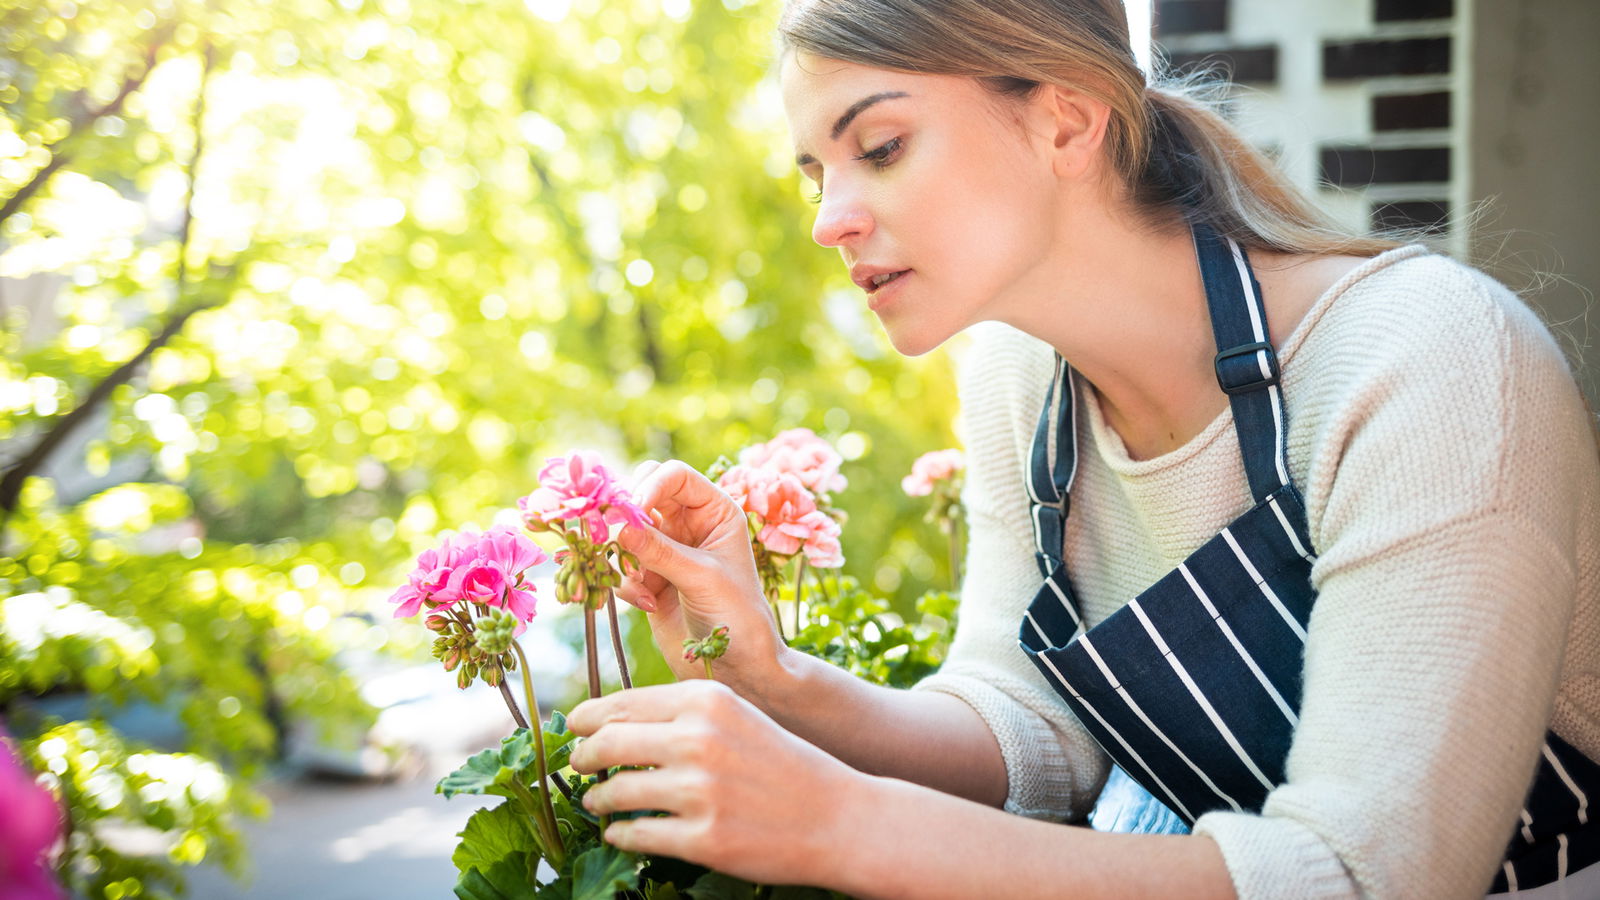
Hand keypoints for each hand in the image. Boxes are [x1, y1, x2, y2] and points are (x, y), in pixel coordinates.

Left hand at [567, 681, 864, 886]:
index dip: (588, 718)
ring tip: (597, 802)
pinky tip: (620, 833)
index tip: (573, 728)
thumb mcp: (736, 717)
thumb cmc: (781, 764)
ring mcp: (699, 792)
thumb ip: (681, 713)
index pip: (622, 704)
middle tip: (577, 765)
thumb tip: (611, 719)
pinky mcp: (703, 839)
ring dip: (597, 800)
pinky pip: (637, 835)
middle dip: (583, 757)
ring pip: (616, 793)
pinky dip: (620, 835)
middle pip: (608, 744)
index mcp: (705, 701)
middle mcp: (698, 740)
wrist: (837, 816)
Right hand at [617, 460, 782, 683]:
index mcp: (715, 510)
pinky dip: (626, 583)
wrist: (737, 667)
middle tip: (616, 536)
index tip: (632, 511)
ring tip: (643, 585)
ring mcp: (667, 549)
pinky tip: (647, 604)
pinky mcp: (649, 577)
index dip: (650, 485)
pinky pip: (621, 566)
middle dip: (626, 515)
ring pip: (624, 531)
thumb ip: (660, 551)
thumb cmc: (737, 616)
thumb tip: (619, 526)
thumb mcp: (702, 578)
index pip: (675, 475)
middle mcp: (689, 523)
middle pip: (642, 493)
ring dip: (625, 557)